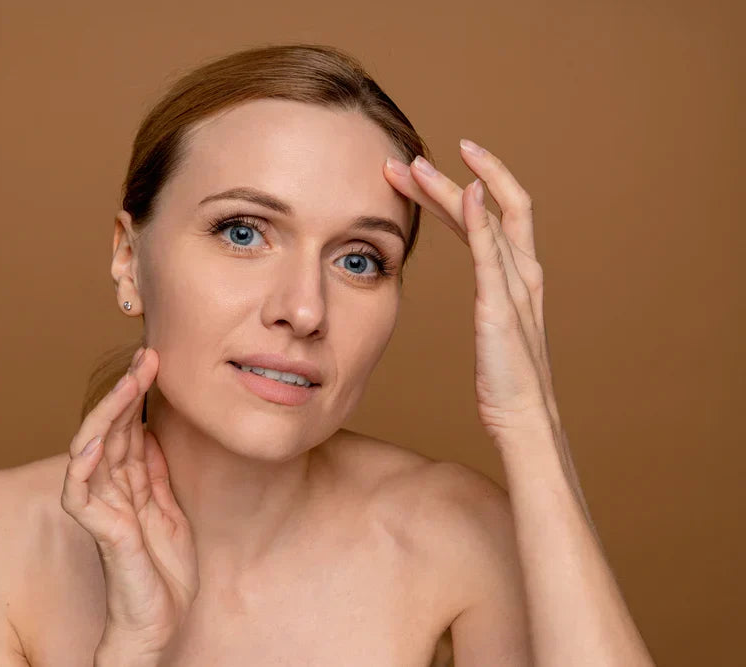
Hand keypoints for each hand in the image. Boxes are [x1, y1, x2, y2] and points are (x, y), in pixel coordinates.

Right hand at [61, 346, 198, 656]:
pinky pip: (80, 494)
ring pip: (91, 450)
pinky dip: (83, 465)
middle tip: (147, 356)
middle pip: (109, 430)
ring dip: (109, 413)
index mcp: (128, 484)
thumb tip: (151, 432)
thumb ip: (155, 475)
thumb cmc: (163, 573)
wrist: (160, 623)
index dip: (137, 393)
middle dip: (126, 391)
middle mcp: (111, 490)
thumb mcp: (169, 511)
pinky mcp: (102, 531)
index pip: (126, 427)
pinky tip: (97, 439)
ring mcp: (103, 509)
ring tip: (129, 381)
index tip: (155, 359)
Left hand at [383, 140, 560, 449]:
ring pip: (485, 219)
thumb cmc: (505, 381)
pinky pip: (492, 252)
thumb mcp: (494, 329)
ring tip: (413, 166)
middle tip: (404, 159)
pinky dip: (481, 218)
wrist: (525, 419)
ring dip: (449, 187)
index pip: (494, 213)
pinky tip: (467, 190)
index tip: (425, 170)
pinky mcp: (502, 306)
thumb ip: (489, 300)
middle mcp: (523, 271)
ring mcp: (516, 286)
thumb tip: (478, 290)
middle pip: (489, 205)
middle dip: (446, 178)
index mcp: (520, 276)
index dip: (464, 185)